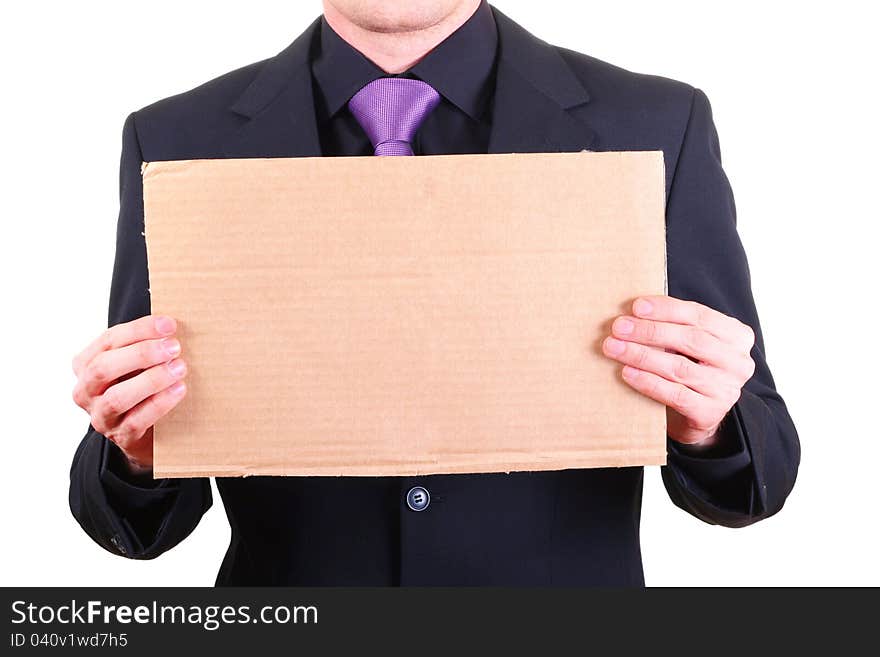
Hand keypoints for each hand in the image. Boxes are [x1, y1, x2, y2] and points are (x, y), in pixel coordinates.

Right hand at [72, 315, 187, 472]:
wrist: (145, 432)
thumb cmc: (141, 388)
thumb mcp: (136, 365)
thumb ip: (145, 345)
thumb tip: (171, 325)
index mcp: (86, 365)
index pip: (109, 340)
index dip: (139, 330)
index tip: (168, 324)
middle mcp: (86, 391)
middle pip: (104, 368)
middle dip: (141, 354)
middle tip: (174, 347)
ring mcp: (101, 416)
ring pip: (117, 397)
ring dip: (151, 380)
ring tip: (179, 368)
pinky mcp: (121, 436)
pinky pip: (136, 420)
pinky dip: (159, 403)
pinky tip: (179, 389)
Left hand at [602, 296, 755, 446]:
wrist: (697, 414)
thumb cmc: (690, 368)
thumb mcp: (689, 343)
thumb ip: (673, 325)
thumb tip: (632, 312)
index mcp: (737, 336)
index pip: (700, 315)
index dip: (666, 309)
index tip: (636, 306)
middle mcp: (737, 362)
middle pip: (690, 340)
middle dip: (650, 331)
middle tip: (619, 327)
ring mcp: (726, 390)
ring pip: (679, 367)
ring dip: (642, 355)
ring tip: (614, 348)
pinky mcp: (710, 413)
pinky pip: (675, 395)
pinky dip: (648, 382)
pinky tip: (627, 372)